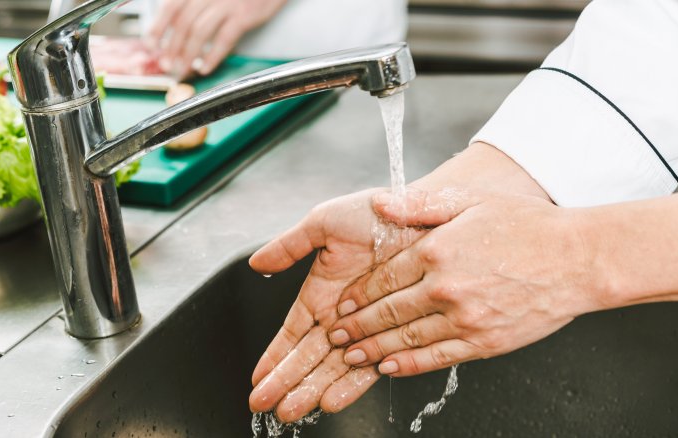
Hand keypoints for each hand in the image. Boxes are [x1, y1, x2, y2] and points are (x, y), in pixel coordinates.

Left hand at [147, 0, 288, 77]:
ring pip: (200, 32)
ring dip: (188, 55)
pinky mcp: (244, 15)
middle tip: (166, 64)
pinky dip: (212, 56)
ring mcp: (227, 3)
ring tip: (182, 70)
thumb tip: (175, 26)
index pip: (171, 6)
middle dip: (171, 47)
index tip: (150, 43)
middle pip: (183, 23)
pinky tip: (205, 68)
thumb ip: (195, 2)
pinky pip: (224, 39)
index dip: (158, 26)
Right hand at [247, 188, 422, 420]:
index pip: (292, 333)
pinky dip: (350, 384)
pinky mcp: (393, 332)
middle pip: (307, 357)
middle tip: (263, 405)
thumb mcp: (323, 223)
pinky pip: (370, 364)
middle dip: (284, 382)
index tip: (257, 378)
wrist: (422, 214)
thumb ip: (289, 245)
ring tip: (290, 411)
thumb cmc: (375, 213)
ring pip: (333, 366)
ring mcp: (366, 327)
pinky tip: (330, 401)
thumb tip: (255, 263)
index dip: (274, 356)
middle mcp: (340, 315)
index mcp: (321, 293)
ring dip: (310, 389)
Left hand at [329, 189, 603, 375]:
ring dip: (373, 349)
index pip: (383, 277)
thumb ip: (419, 204)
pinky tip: (388, 368)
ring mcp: (465, 318)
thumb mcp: (469, 200)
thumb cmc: (527, 225)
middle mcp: (445, 287)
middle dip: (356, 326)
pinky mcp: (485, 341)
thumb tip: (378, 204)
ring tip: (351, 355)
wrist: (579, 258)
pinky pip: (437, 358)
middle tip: (335, 335)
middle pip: (387, 311)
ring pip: (406, 339)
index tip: (342, 304)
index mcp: (436, 250)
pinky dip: (408, 365)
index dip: (358, 294)